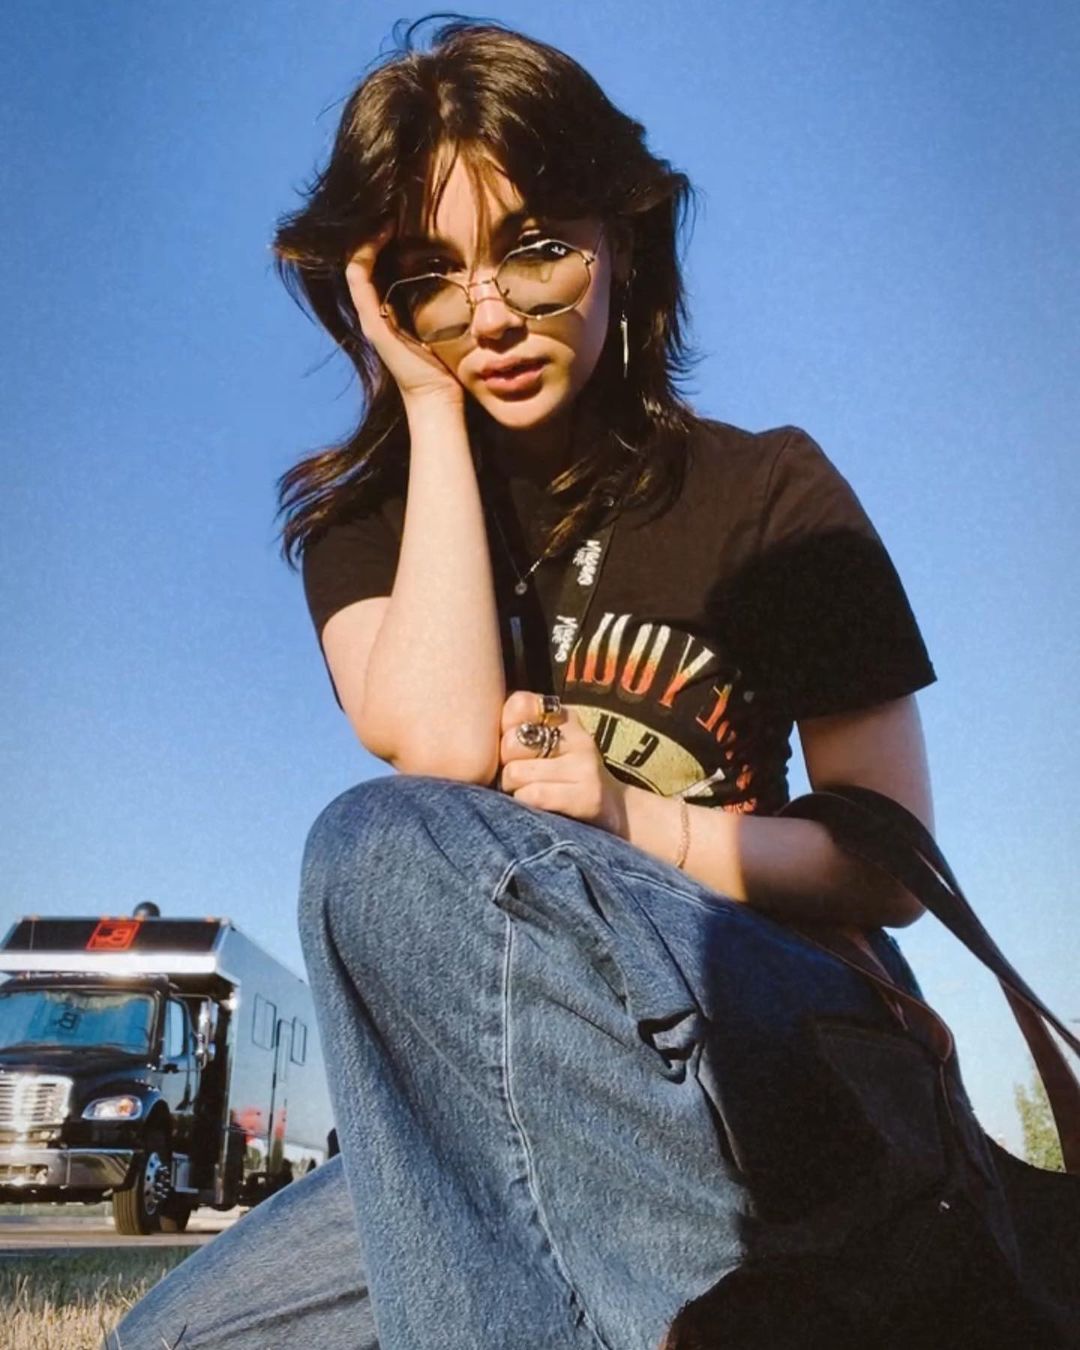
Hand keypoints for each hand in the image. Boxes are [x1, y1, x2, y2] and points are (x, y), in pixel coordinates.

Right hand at [344, 229, 464, 410]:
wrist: (438, 397)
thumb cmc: (446, 364)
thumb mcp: (444, 321)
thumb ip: (444, 299)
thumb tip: (466, 271)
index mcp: (388, 309)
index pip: (376, 263)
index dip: (382, 236)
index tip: (402, 214)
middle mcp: (374, 310)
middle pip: (362, 260)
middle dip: (372, 230)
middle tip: (390, 204)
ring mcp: (369, 315)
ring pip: (355, 263)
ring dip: (367, 234)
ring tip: (384, 211)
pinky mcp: (371, 320)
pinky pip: (358, 277)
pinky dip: (365, 251)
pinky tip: (382, 231)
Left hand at [498, 691, 628, 836]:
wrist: (615, 815)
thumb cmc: (564, 781)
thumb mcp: (546, 748)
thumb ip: (515, 732)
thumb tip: (472, 735)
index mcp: (564, 718)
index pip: (518, 704)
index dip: (502, 729)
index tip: (510, 750)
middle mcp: (577, 736)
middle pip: (509, 743)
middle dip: (503, 766)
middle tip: (516, 779)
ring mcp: (584, 764)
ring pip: (515, 773)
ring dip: (512, 791)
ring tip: (527, 795)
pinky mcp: (588, 795)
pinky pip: (533, 795)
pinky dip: (525, 805)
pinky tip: (536, 809)